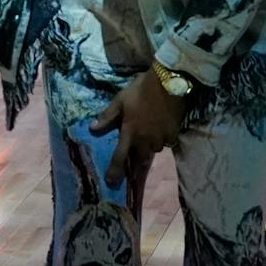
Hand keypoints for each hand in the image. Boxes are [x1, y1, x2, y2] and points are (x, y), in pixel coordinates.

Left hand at [89, 70, 190, 186]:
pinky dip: (163, 141)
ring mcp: (160, 138)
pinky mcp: (173, 133)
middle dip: (135, 169)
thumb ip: (107, 116)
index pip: (120, 157)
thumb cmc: (140, 90)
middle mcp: (144, 140)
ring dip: (148, 152)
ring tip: (147, 149)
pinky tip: (162, 134)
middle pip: (139, 160)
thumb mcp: (120, 100)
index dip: (115, 171)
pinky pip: (166, 142)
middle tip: (133, 176)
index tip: (111, 183)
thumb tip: (92, 128)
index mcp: (129, 133)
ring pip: (153, 151)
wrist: (168, 83)